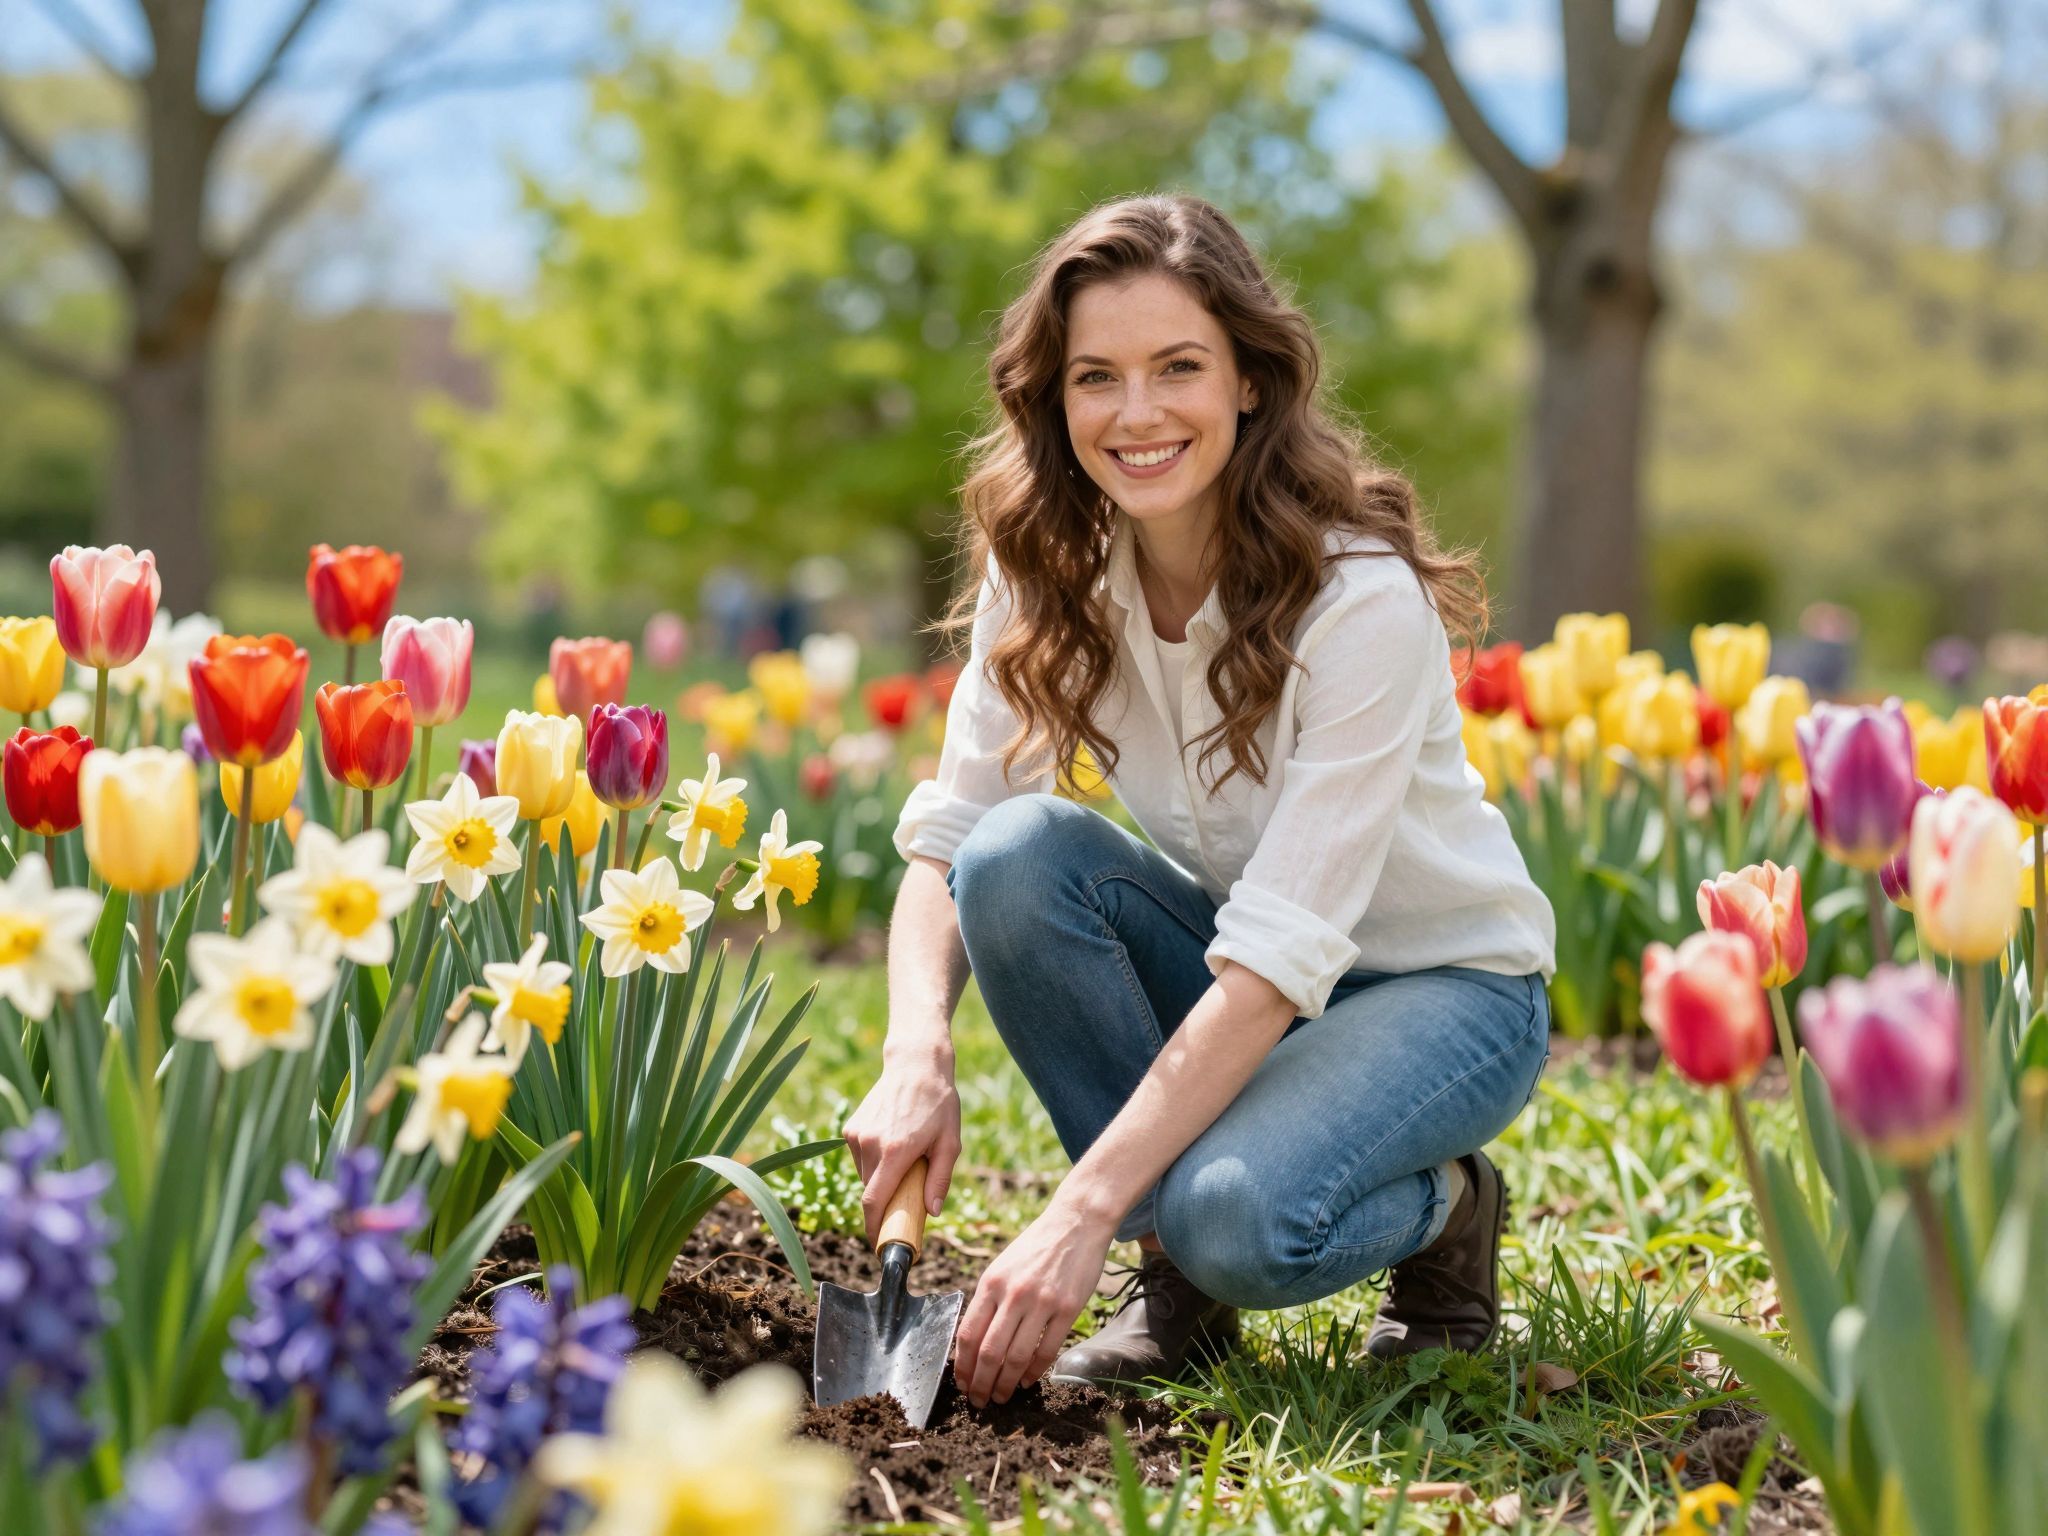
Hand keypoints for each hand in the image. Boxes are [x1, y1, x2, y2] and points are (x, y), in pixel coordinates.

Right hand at [841, 1048, 961, 1248]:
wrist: (915, 1064)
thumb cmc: (939, 1103)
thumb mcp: (950, 1142)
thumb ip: (940, 1178)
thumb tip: (933, 1212)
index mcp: (895, 1152)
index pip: (874, 1202)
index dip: (874, 1228)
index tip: (880, 1244)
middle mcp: (870, 1145)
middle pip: (870, 1192)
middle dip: (886, 1202)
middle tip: (908, 1195)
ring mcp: (857, 1135)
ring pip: (864, 1176)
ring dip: (881, 1179)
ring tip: (904, 1159)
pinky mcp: (850, 1128)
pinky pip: (859, 1159)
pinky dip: (873, 1162)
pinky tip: (892, 1143)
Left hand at [952, 1195, 1116, 1407]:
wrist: (1076, 1222)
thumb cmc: (1036, 1246)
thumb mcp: (1002, 1266)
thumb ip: (989, 1300)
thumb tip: (974, 1342)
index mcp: (991, 1282)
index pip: (968, 1334)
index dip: (963, 1366)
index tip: (962, 1384)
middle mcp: (1013, 1293)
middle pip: (989, 1352)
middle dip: (981, 1383)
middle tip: (979, 1402)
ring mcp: (1042, 1302)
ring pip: (1016, 1356)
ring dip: (1006, 1384)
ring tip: (1001, 1397)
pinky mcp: (1067, 1309)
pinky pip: (1046, 1350)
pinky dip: (1034, 1371)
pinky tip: (1027, 1381)